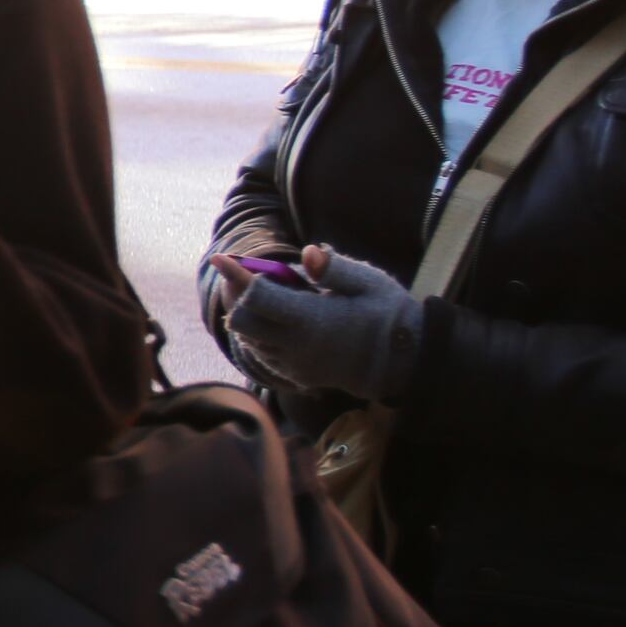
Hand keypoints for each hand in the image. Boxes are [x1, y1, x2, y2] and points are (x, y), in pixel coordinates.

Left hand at [219, 246, 422, 399]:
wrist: (403, 363)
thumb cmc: (387, 314)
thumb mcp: (369, 283)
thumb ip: (335, 269)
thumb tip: (308, 251)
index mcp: (313, 321)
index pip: (258, 299)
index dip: (236, 276)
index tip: (222, 258)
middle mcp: (297, 348)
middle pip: (241, 322)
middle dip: (237, 296)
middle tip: (244, 274)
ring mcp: (294, 366)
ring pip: (249, 339)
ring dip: (248, 314)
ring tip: (264, 291)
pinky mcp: (296, 375)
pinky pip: (262, 353)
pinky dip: (259, 332)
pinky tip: (275, 314)